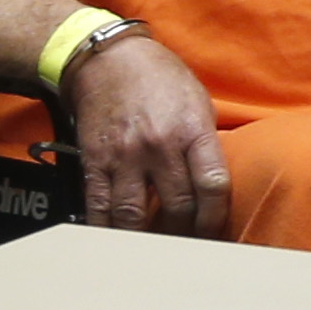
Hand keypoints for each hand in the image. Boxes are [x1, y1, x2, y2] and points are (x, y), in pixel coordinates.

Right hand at [61, 33, 232, 240]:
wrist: (108, 60)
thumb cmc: (160, 78)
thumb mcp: (198, 102)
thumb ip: (206, 143)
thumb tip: (213, 184)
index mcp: (192, 130)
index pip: (212, 185)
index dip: (216, 216)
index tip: (213, 230)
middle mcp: (159, 146)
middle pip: (177, 206)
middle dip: (185, 232)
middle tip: (188, 244)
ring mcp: (124, 157)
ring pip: (135, 216)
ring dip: (146, 240)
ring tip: (155, 249)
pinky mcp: (95, 163)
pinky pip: (100, 208)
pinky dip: (108, 230)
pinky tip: (117, 242)